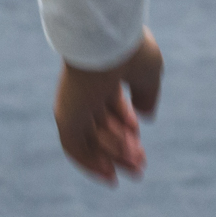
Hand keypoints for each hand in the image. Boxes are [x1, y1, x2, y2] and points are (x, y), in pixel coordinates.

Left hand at [54, 30, 162, 184]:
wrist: (108, 41)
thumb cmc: (131, 51)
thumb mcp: (148, 74)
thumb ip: (147, 94)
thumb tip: (145, 116)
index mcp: (105, 76)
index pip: (113, 109)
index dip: (127, 128)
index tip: (140, 143)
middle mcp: (87, 91)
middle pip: (103, 127)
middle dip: (122, 148)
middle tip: (139, 167)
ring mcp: (76, 103)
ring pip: (92, 139)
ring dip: (112, 157)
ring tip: (134, 169)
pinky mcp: (67, 115)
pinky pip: (75, 147)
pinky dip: (89, 163)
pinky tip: (108, 175)